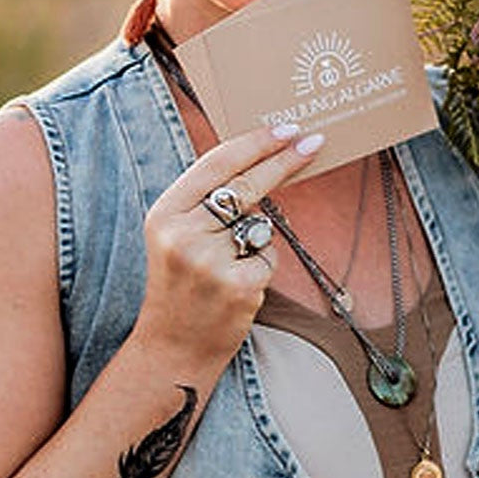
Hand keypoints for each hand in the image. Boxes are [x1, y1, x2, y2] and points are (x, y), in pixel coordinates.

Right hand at [135, 123, 322, 364]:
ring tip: (226, 266)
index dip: (254, 143)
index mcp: (165, 213)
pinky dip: (261, 267)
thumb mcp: (177, 234)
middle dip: (284, 161)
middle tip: (313, 142)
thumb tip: (260, 159)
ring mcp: (211, 261)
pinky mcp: (238, 285)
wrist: (172, 348)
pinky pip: (269, 258)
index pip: (216, 164)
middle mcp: (183, 234)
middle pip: (247, 185)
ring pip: (261, 225)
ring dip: (256, 239)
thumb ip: (207, 200)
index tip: (286, 129)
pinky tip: (237, 286)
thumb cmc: (181, 283)